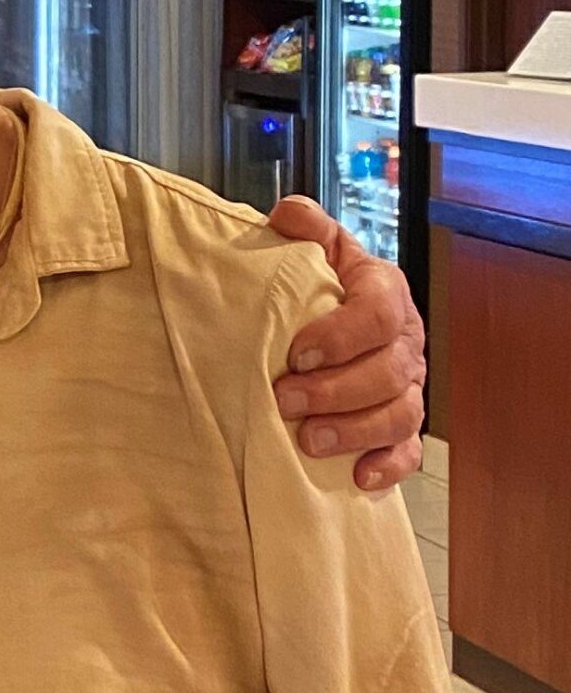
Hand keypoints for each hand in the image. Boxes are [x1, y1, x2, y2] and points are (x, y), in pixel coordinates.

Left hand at [265, 194, 426, 491]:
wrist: (327, 333)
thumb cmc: (318, 295)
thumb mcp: (313, 255)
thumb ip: (304, 231)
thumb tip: (285, 216)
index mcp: (384, 295)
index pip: (380, 313)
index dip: (342, 336)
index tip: (298, 353)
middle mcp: (404, 344)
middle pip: (389, 371)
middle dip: (336, 390)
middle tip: (286, 399)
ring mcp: (407, 389)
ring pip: (398, 414)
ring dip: (354, 430)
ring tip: (308, 440)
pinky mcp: (401, 430)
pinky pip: (407, 453)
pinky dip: (386, 466)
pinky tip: (358, 476)